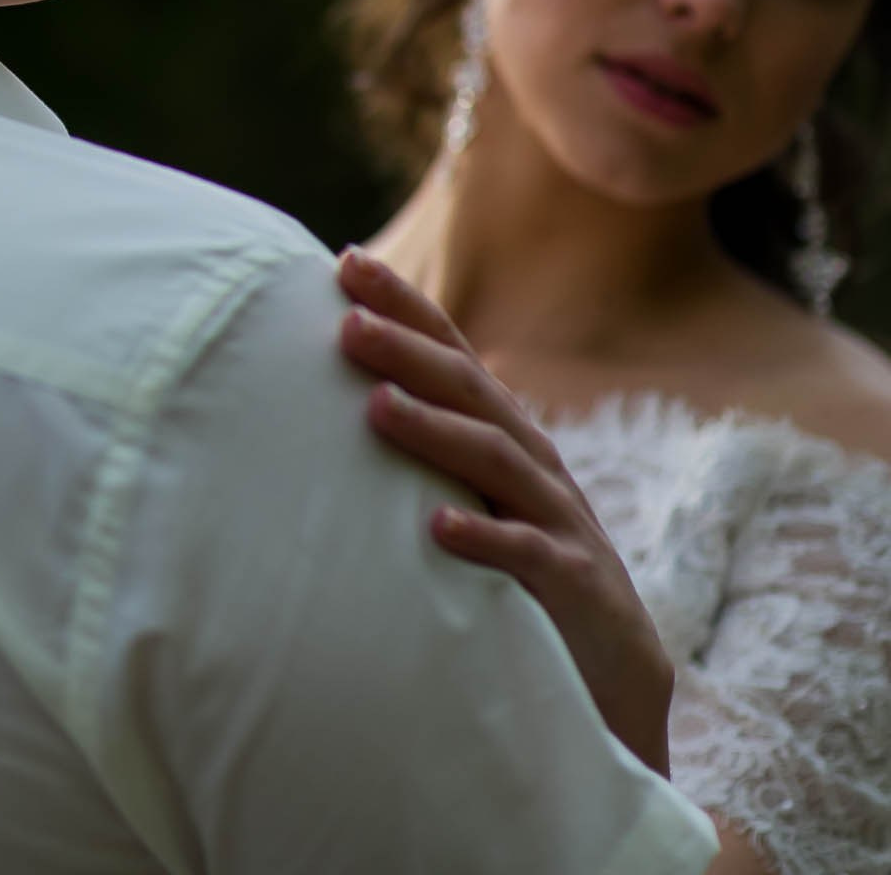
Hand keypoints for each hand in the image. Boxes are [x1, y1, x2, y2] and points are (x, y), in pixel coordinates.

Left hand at [334, 247, 675, 778]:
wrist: (612, 678)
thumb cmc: (519, 578)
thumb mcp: (470, 504)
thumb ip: (420, 454)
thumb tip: (327, 399)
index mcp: (502, 439)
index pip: (452, 356)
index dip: (405, 307)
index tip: (343, 262)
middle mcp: (533, 466)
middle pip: (471, 393)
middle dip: (410, 351)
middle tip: (346, 320)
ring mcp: (559, 522)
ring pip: (495, 461)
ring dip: (435, 431)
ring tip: (376, 407)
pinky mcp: (575, 585)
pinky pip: (529, 556)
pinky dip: (485, 538)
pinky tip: (436, 527)